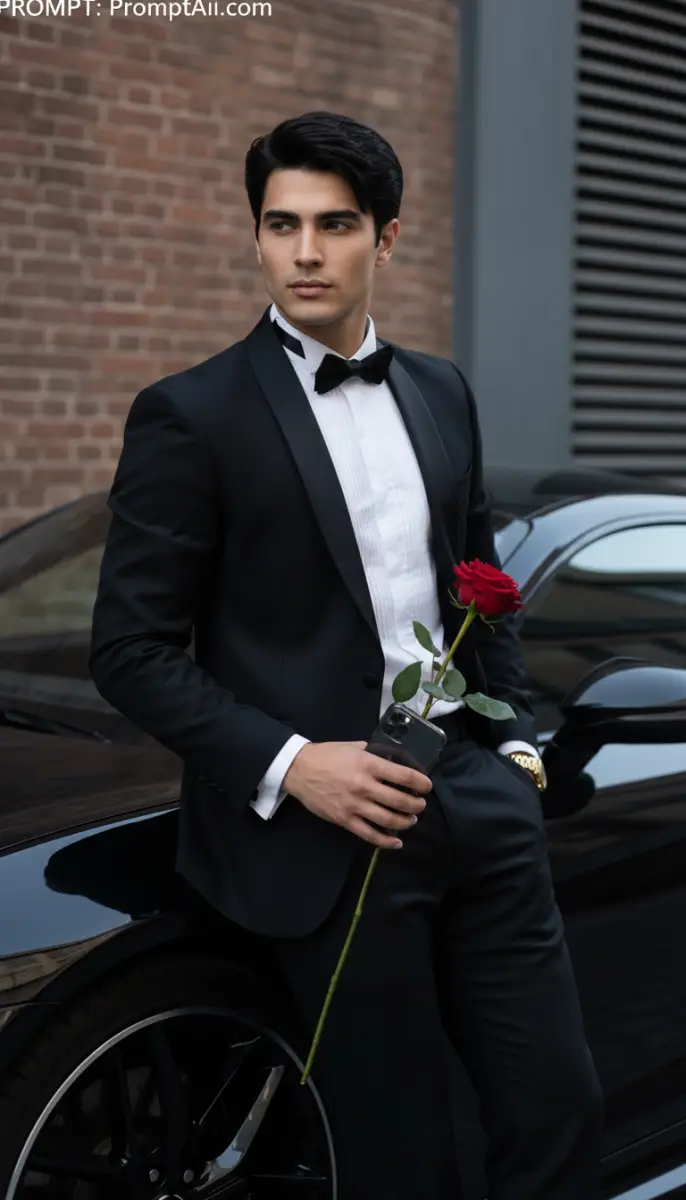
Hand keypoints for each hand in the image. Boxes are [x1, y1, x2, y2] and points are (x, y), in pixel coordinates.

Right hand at [283, 740, 430, 849]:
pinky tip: (396, 842)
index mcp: (368, 764)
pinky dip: (386, 841)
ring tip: (410, 820)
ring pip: (389, 820)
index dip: (421, 783)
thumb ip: (373, 752)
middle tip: (420, 805)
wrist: (299, 769)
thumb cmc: (326, 755)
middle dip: (416, 805)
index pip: (404, 776)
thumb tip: (391, 758)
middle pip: (400, 801)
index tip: (427, 786)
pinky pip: (369, 835)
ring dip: (405, 822)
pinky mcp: (345, 820)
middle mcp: (364, 786)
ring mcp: (355, 805)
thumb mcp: (353, 746)